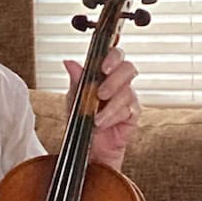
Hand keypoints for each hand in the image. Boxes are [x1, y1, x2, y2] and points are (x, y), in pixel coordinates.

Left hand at [64, 46, 139, 171]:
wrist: (88, 145)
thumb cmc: (82, 118)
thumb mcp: (73, 98)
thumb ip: (75, 80)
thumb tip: (69, 62)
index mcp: (105, 73)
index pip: (115, 55)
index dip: (113, 56)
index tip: (103, 66)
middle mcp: (119, 82)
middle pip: (128, 68)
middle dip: (114, 80)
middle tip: (100, 93)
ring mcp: (128, 97)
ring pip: (127, 92)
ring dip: (110, 105)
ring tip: (95, 116)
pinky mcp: (132, 114)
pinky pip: (128, 110)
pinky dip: (112, 117)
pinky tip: (101, 123)